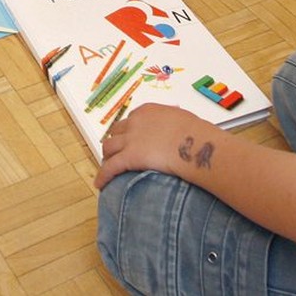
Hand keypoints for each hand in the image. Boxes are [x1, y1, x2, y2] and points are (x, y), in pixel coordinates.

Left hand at [94, 103, 212, 188]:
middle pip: (116, 132)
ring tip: (108, 166)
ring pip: (108, 147)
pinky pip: (109, 168)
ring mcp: (130, 140)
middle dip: (115, 142)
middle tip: (117, 152)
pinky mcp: (128, 157)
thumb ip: (172, 123)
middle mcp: (135, 123)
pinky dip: (103, 176)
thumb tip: (175, 130)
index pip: (130, 120)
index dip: (128, 131)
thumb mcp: (182, 119)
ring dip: (107, 157)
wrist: (194, 143)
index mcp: (147, 112)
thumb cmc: (195, 132)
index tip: (130, 139)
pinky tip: (100, 184)